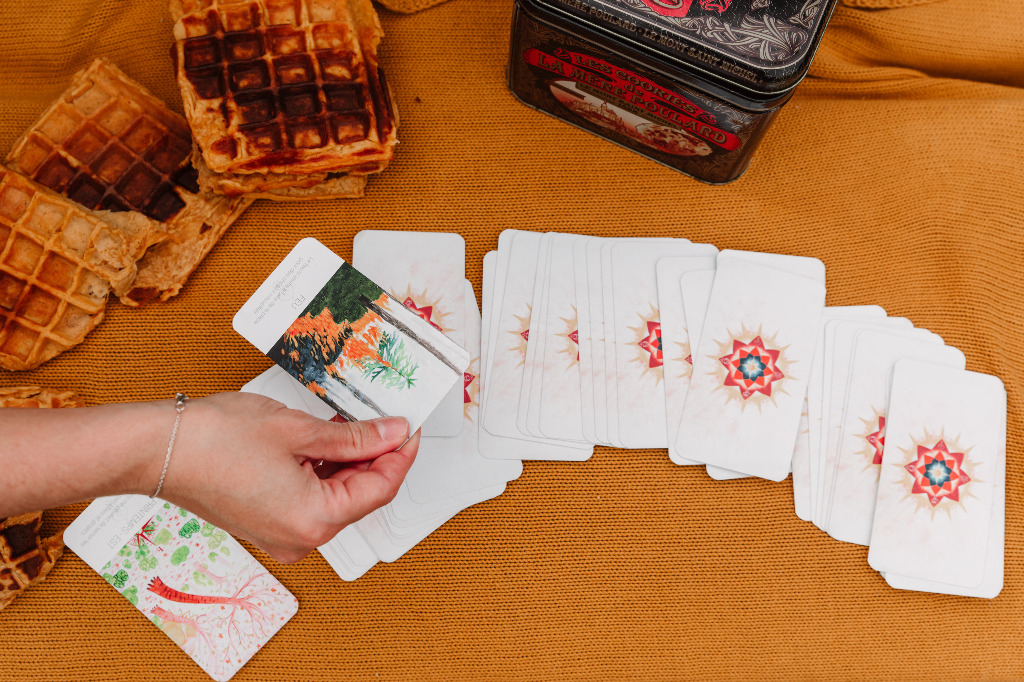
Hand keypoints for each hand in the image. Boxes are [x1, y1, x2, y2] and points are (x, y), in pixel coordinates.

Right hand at [156, 391, 418, 562]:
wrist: (159, 450)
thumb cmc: (215, 440)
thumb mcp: (300, 430)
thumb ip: (355, 437)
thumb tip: (393, 434)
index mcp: (315, 520)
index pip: (380, 489)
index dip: (401, 455)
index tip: (410, 428)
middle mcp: (302, 539)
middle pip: (360, 496)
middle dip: (377, 457)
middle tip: (387, 420)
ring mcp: (283, 536)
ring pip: (337, 497)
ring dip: (350, 462)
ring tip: (356, 424)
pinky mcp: (268, 526)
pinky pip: (312, 500)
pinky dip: (324, 472)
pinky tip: (328, 441)